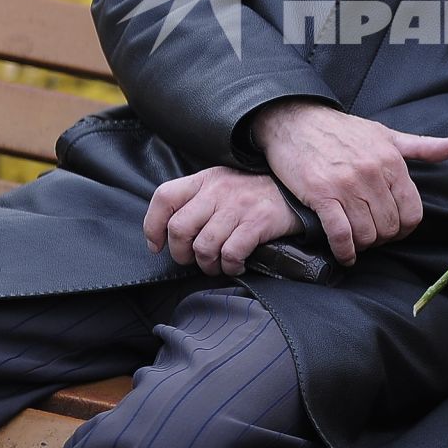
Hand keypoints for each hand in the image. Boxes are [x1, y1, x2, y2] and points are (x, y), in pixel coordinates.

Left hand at [145, 168, 299, 275]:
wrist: (295, 192)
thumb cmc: (253, 194)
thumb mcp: (222, 185)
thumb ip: (197, 200)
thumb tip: (169, 232)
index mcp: (205, 179)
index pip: (165, 198)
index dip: (153, 225)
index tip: (157, 245)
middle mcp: (218, 190)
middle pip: (179, 228)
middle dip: (181, 254)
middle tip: (192, 260)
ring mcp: (238, 206)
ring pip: (204, 246)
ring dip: (207, 265)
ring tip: (216, 266)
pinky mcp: (257, 222)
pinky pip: (231, 254)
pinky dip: (230, 267)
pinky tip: (236, 266)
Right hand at [251, 101, 447, 264]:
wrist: (296, 120)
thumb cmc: (342, 130)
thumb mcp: (386, 134)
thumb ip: (423, 146)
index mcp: (392, 161)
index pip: (412, 212)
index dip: (405, 228)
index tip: (394, 229)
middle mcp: (372, 173)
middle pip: (389, 227)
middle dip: (382, 237)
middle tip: (372, 235)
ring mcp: (346, 185)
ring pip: (366, 234)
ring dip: (363, 245)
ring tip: (358, 242)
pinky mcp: (321, 195)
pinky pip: (340, 234)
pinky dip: (344, 251)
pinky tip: (345, 254)